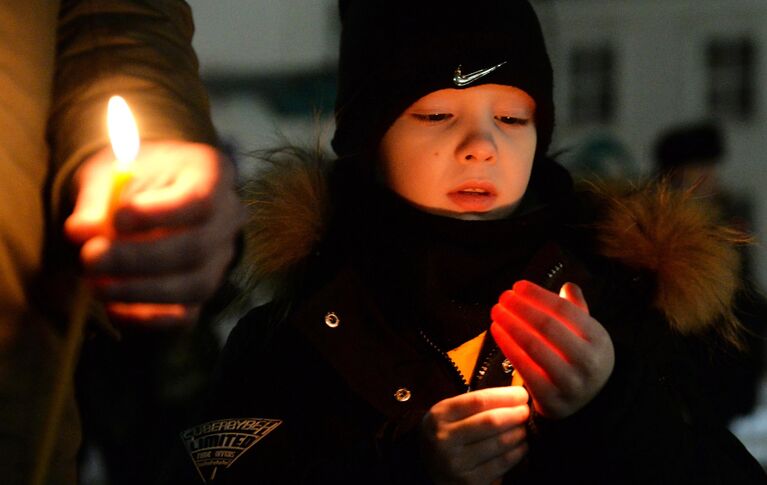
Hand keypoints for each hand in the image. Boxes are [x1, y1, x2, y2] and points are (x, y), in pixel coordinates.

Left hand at [65, 140, 244, 325]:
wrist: (147, 191)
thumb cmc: (133, 175)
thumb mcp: (112, 171)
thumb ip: (97, 200)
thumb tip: (82, 231)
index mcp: (213, 175)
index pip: (201, 201)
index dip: (161, 215)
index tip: (117, 219)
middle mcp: (228, 219)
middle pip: (198, 247)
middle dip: (140, 259)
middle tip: (91, 258)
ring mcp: (220, 258)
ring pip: (196, 285)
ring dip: (142, 291)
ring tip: (97, 286)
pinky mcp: (203, 290)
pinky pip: (186, 315)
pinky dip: (148, 319)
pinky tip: (113, 310)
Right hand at [420, 386, 529, 484]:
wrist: (429, 469)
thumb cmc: (448, 434)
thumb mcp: (450, 414)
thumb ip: (477, 404)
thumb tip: (516, 396)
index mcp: (440, 416)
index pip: (478, 400)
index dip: (505, 396)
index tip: (521, 394)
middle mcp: (445, 439)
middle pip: (491, 421)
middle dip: (516, 414)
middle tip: (526, 411)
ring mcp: (457, 463)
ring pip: (500, 443)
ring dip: (519, 433)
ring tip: (523, 428)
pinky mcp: (470, 482)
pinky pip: (502, 464)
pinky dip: (517, 453)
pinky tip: (520, 446)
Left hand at [490, 281, 613, 418]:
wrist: (588, 402)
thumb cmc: (580, 357)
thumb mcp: (586, 333)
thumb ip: (576, 309)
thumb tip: (569, 286)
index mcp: (599, 339)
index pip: (564, 310)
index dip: (538, 295)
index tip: (517, 285)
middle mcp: (588, 362)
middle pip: (547, 326)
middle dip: (521, 308)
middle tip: (503, 297)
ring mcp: (570, 383)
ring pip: (533, 346)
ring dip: (510, 324)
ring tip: (496, 311)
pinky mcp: (551, 399)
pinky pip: (524, 368)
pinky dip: (507, 346)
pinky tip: (496, 331)